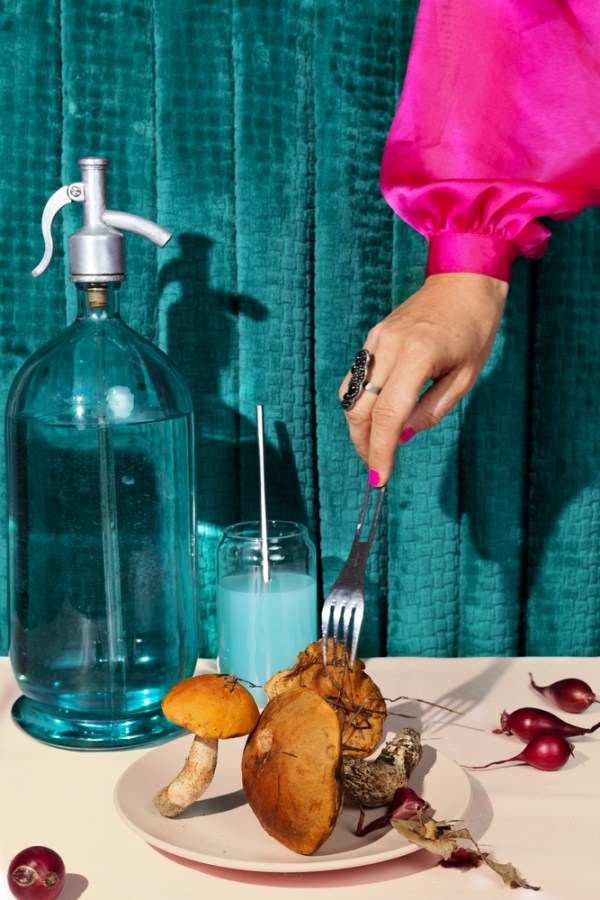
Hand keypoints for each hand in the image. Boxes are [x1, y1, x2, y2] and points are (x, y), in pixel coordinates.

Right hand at [340, 272, 508, 484]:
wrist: (464, 280)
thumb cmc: (474, 328)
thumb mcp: (464, 378)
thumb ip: (431, 410)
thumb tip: (400, 436)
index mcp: (417, 356)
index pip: (387, 415)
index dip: (380, 452)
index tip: (379, 478)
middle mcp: (389, 346)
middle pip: (359, 409)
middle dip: (364, 444)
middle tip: (376, 467)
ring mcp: (376, 339)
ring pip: (350, 395)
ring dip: (358, 426)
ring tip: (374, 446)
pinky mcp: (373, 336)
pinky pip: (356, 377)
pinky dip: (360, 402)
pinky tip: (375, 415)